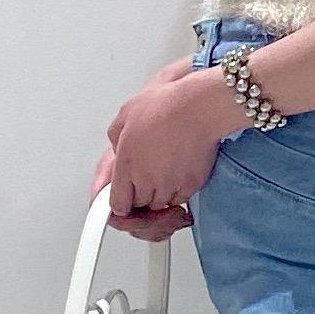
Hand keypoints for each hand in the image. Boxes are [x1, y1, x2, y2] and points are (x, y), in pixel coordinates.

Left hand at [97, 58, 238, 240]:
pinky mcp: (189, 187)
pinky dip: (177, 192)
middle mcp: (147, 180)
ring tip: (162, 171)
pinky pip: (179, 200)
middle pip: (139, 207)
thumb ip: (116, 140)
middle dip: (140, 197)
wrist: (197, 107)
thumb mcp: (125, 116)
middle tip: (145, 179)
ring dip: (159, 195)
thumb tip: (119, 151)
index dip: (120, 204)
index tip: (123, 200)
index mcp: (127, 166)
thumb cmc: (165, 106)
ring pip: (160, 206)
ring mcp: (169, 186)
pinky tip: (176, 171)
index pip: (117, 205)